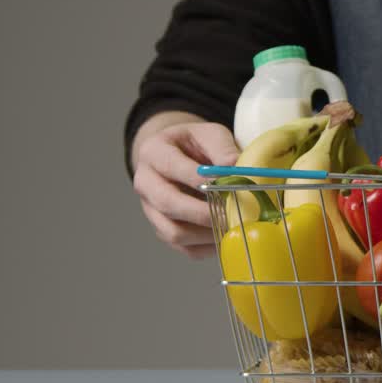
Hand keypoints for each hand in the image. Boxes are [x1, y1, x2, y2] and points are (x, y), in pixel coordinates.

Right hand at [132, 114, 238, 257]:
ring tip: (232, 227)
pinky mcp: (163, 230)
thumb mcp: (209, 134)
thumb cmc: (196, 145)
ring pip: (174, 232)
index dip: (198, 179)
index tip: (225, 186)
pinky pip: (183, 248)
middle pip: (168, 204)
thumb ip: (222, 148)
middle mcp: (145, 183)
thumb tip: (235, 167)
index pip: (171, 167)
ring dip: (206, 234)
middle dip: (203, 212)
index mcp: (153, 152)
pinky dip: (207, 247)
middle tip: (231, 214)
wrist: (179, 157)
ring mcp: (151, 210)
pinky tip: (226, 236)